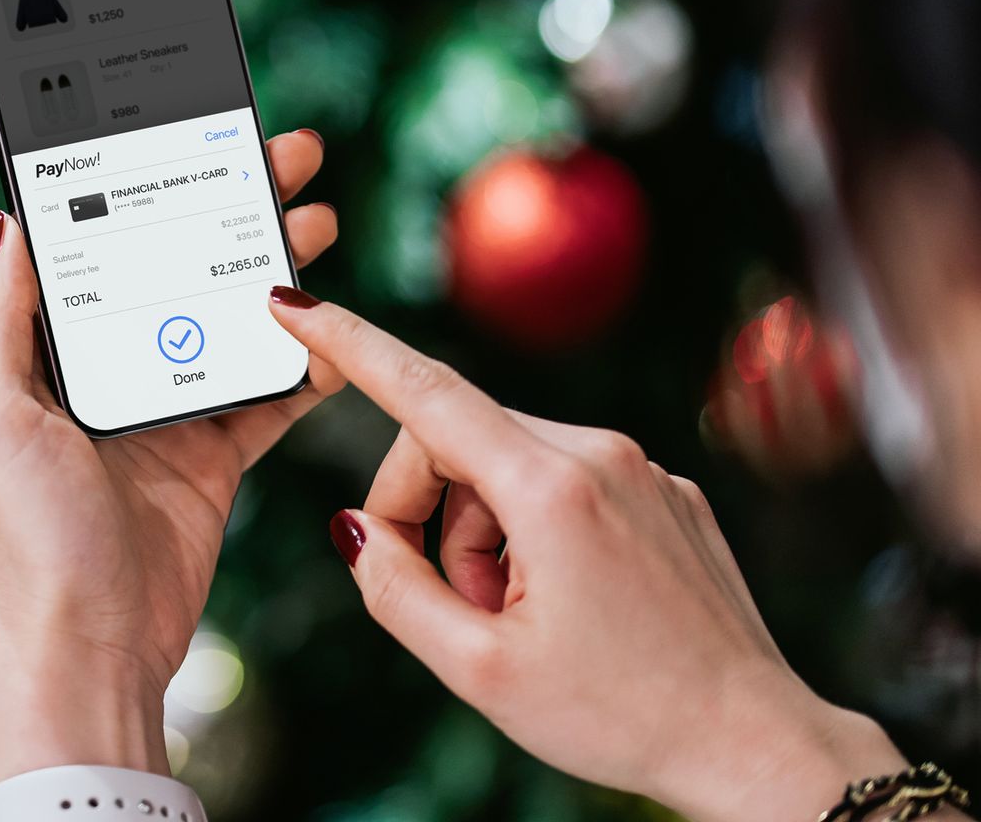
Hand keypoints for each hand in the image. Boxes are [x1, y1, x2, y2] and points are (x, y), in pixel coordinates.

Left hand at [0, 129, 335, 781]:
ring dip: (274, 270)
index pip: (99, 244)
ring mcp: (163, 410)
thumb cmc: (30, 537)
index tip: (187, 133)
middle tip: (285, 159)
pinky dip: (307, 361)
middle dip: (230, 208)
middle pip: (175, 266)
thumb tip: (6, 221)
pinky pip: (266, 393)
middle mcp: (104, 371)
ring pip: (227, 318)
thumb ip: (1, 318)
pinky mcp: (212, 456)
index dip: (142, 185)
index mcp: (46, 352)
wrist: (94, 646)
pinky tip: (339, 327)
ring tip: (319, 220)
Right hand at [266, 291, 910, 821]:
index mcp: (552, 487)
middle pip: (456, 440)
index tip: (294, 302)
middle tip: (448, 604)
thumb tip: (358, 527)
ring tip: (518, 618)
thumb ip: (396, 590)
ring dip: (483, 534)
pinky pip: (564, 483)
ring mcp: (642, 468)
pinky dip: (535, 535)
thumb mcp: (480, 671)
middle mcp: (601, 453)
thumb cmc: (620, 717)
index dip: (349, 344)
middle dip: (429, 514)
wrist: (755, 746)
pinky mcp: (665, 492)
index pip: (425, 390)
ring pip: (507, 466)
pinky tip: (568, 606)